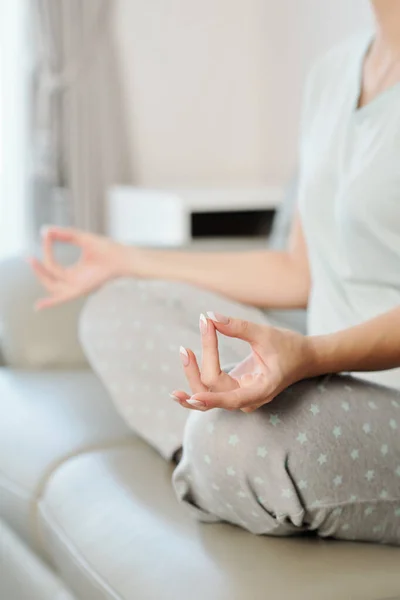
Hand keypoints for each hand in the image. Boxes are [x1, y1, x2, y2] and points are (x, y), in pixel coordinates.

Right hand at [27, 226, 131, 309]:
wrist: (122, 256)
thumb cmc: (107, 249)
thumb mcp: (81, 238)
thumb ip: (64, 234)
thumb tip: (45, 230)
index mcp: (75, 273)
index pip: (53, 266)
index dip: (47, 251)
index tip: (46, 236)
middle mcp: (74, 282)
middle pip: (49, 281)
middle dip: (38, 270)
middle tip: (28, 258)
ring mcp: (78, 287)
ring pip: (52, 287)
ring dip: (41, 275)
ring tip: (32, 260)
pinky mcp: (82, 290)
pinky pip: (62, 297)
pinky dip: (51, 302)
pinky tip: (39, 306)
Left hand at [171, 312, 313, 411]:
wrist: (304, 358)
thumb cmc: (289, 347)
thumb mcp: (266, 334)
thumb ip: (238, 327)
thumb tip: (210, 317)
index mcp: (261, 390)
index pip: (232, 399)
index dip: (212, 399)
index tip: (192, 397)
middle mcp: (248, 399)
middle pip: (213, 391)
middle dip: (196, 370)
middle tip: (187, 347)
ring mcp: (240, 397)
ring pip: (207, 393)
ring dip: (192, 374)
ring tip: (183, 352)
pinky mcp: (234, 390)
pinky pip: (210, 391)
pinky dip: (195, 386)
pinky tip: (178, 391)